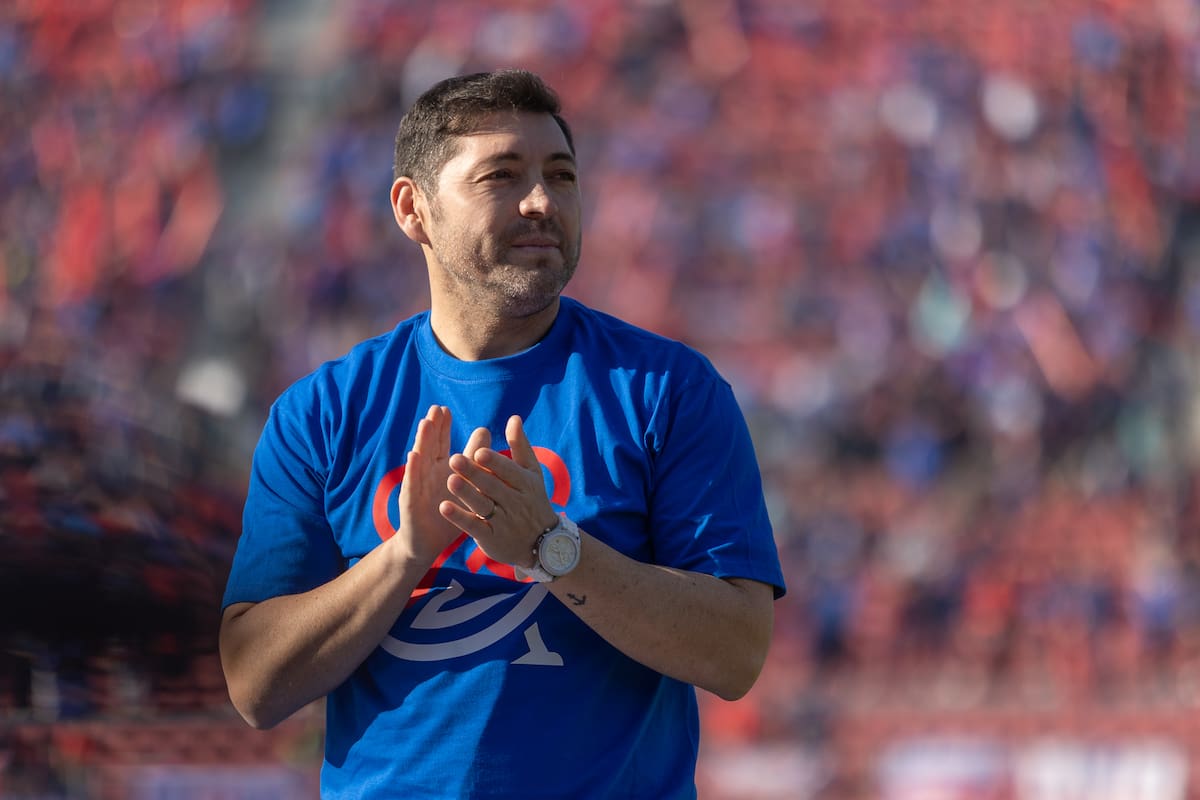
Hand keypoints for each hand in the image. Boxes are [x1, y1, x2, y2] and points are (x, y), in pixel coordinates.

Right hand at [398, 405, 489, 562]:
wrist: (427, 542)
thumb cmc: (447, 513)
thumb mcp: (463, 486)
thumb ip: (472, 460)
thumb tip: (485, 432)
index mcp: (440, 468)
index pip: (442, 443)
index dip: (443, 428)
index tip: (446, 409)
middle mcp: (428, 473)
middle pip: (430, 446)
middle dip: (433, 428)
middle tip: (437, 409)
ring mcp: (418, 486)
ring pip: (421, 460)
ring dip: (423, 442)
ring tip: (426, 423)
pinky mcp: (411, 501)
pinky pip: (412, 483)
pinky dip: (413, 469)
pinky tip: (414, 456)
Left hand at [441, 415, 559, 567]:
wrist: (542, 543)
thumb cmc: (533, 499)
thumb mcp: (532, 473)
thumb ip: (520, 446)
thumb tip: (513, 417)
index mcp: (526, 483)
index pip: (509, 471)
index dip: (495, 463)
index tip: (479, 451)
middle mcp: (515, 502)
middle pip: (493, 487)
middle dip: (474, 474)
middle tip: (454, 459)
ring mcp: (503, 522)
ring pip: (483, 506)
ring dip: (466, 494)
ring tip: (449, 480)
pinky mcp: (491, 539)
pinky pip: (474, 528)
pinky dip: (459, 518)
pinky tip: (443, 507)